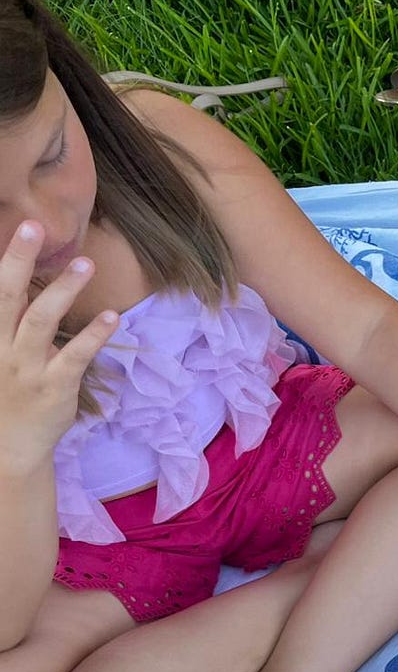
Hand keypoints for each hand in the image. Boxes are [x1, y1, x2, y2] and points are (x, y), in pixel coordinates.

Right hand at [0, 222, 115, 474]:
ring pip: (40, 322)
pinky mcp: (55, 386)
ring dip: (62, 291)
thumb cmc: (5, 391)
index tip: (17, 225)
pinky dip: (93, 336)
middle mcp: (0, 347)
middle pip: (5, 297)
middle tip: (33, 225)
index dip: (3, 260)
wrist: (8, 446)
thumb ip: (8, 319)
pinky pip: (75, 357)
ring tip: (85, 263)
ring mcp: (26, 367)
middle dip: (16, 260)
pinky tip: (112, 316)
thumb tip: (16, 279)